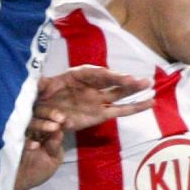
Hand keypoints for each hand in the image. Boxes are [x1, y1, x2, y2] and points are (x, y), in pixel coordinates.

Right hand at [15, 118, 64, 189]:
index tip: (68, 122)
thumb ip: (56, 146)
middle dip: (50, 114)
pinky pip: (16, 135)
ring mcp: (17, 130)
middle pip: (37, 111)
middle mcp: (29, 126)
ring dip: (42, 124)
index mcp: (41, 128)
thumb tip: (59, 132)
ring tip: (54, 128)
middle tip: (60, 120)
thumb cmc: (36, 170)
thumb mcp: (52, 159)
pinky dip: (27, 141)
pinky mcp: (7, 139)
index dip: (58, 117)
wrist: (18, 183)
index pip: (49, 117)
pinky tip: (35, 146)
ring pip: (28, 121)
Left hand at [33, 64, 152, 132]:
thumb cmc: (41, 96)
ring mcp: (98, 100)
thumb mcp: (38, 88)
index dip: (109, 75)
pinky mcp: (100, 115)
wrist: (41, 111)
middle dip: (126, 81)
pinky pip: (120, 111)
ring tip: (151, 87)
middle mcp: (91, 86)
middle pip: (111, 82)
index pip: (96, 74)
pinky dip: (135, 107)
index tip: (122, 78)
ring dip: (134, 90)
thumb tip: (39, 83)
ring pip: (119, 94)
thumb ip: (40, 85)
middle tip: (142, 81)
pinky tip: (150, 103)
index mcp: (78, 75)